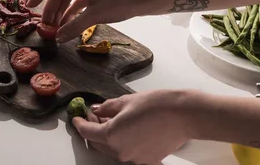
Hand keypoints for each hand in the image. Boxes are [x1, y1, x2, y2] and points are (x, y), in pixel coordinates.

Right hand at [27, 0, 149, 42]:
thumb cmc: (122, 2)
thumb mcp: (96, 16)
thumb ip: (75, 26)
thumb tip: (58, 38)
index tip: (30, 7)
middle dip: (51, 8)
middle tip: (45, 26)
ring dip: (61, 11)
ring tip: (55, 28)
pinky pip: (79, 0)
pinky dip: (73, 12)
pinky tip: (69, 24)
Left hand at [73, 90, 194, 164]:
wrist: (183, 115)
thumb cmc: (156, 105)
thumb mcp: (125, 101)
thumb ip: (107, 108)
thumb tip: (97, 110)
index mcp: (112, 136)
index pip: (87, 132)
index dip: (79, 123)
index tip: (76, 117)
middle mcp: (121, 152)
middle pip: (97, 143)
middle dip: (92, 130)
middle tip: (93, 116)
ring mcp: (134, 159)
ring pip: (111, 149)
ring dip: (106, 136)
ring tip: (109, 120)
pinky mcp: (146, 160)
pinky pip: (127, 152)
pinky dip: (121, 142)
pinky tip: (125, 128)